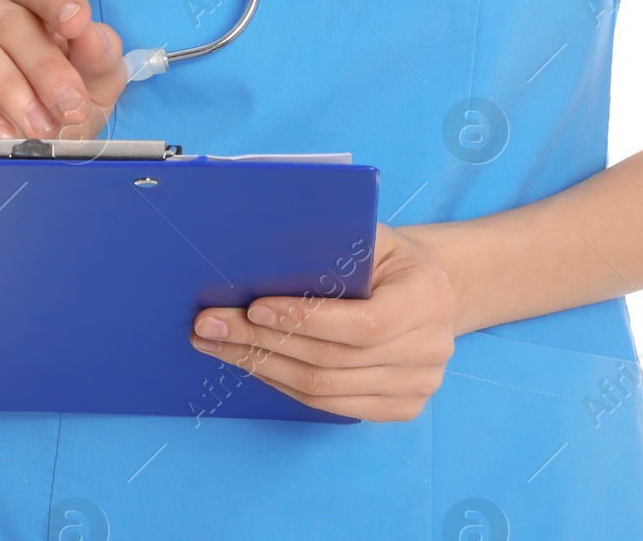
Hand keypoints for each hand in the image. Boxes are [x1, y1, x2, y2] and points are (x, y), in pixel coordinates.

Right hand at [0, 0, 126, 139]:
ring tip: (38, 128)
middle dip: (47, 68)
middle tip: (71, 108)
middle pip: (11, 22)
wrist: (6, 143)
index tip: (77, 24)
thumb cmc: (54, 100)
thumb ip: (101, 57)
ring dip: (9, 88)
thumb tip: (93, 37)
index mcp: (29, 2)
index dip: (59, 0)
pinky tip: (0, 136)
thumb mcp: (94, 83)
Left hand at [188, 224, 456, 421]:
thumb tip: (259, 258)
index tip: (254, 306)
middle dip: (262, 342)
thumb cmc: (389, 256)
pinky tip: (252, 363)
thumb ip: (330, 245)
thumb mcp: (370, 235)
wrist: (432, 289)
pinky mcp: (402, 408)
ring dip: (262, 367)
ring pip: (324, 390)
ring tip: (218, 344)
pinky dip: (284, 384)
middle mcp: (431, 348)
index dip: (306, 320)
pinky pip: (330, 406)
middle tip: (210, 325)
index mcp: (428, 296)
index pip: (364, 325)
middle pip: (332, 361)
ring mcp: (419, 385)